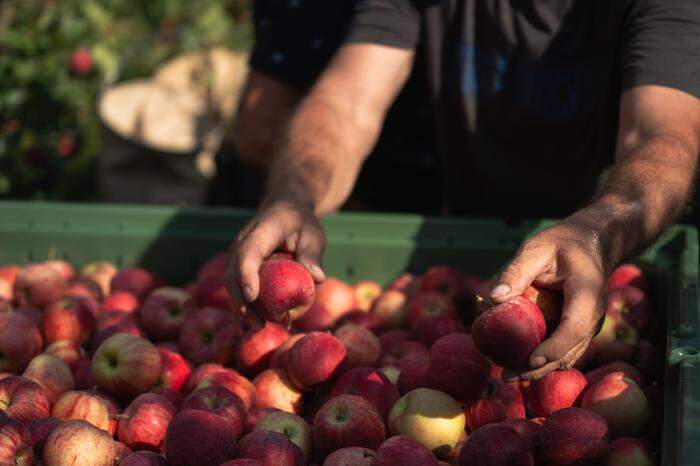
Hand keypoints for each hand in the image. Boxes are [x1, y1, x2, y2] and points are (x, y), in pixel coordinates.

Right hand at [225, 199, 326, 321]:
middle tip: (259, 324)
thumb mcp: (312, 234)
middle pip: (232, 272)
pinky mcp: (240, 263)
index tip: (252, 295)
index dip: (247, 274)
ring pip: (231, 281)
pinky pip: (237, 283)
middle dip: (241, 300)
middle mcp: (243, 241)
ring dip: (242, 305)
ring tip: (260, 326)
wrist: (285, 208)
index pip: (248, 253)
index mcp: (261, 231)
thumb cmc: (301, 222)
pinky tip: (261, 319)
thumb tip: (318, 279)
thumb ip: (312, 254)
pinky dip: (246, 302)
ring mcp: (238, 252)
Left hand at [489, 219, 607, 380]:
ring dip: (538, 369)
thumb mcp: (536, 249)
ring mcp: (587, 326)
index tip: (531, 359)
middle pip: (569, 351)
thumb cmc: (561, 244)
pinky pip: (560, 349)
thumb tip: (493, 298)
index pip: (574, 327)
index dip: (554, 347)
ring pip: (565, 356)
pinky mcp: (576, 330)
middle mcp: (592, 315)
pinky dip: (540, 358)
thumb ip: (515, 272)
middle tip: (506, 376)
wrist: (589, 244)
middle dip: (539, 368)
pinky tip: (514, 362)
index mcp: (586, 293)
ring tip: (506, 374)